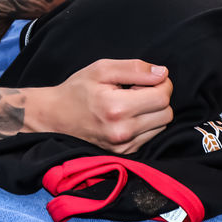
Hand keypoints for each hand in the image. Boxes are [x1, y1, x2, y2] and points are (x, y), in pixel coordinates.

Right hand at [37, 59, 172, 153]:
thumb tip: (163, 72)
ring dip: (153, 111)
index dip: (161, 83)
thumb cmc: (78, 90)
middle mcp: (123, 132)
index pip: (162, 97)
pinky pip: (151, 135)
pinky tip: (128, 115)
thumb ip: (135, 68)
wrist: (55, 117)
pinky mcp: (125, 152)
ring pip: (162, 125)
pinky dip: (146, 123)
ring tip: (131, 102)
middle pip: (166, 113)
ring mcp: (124, 146)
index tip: (146, 79)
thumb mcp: (102, 69)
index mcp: (117, 108)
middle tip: (137, 89)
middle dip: (158, 96)